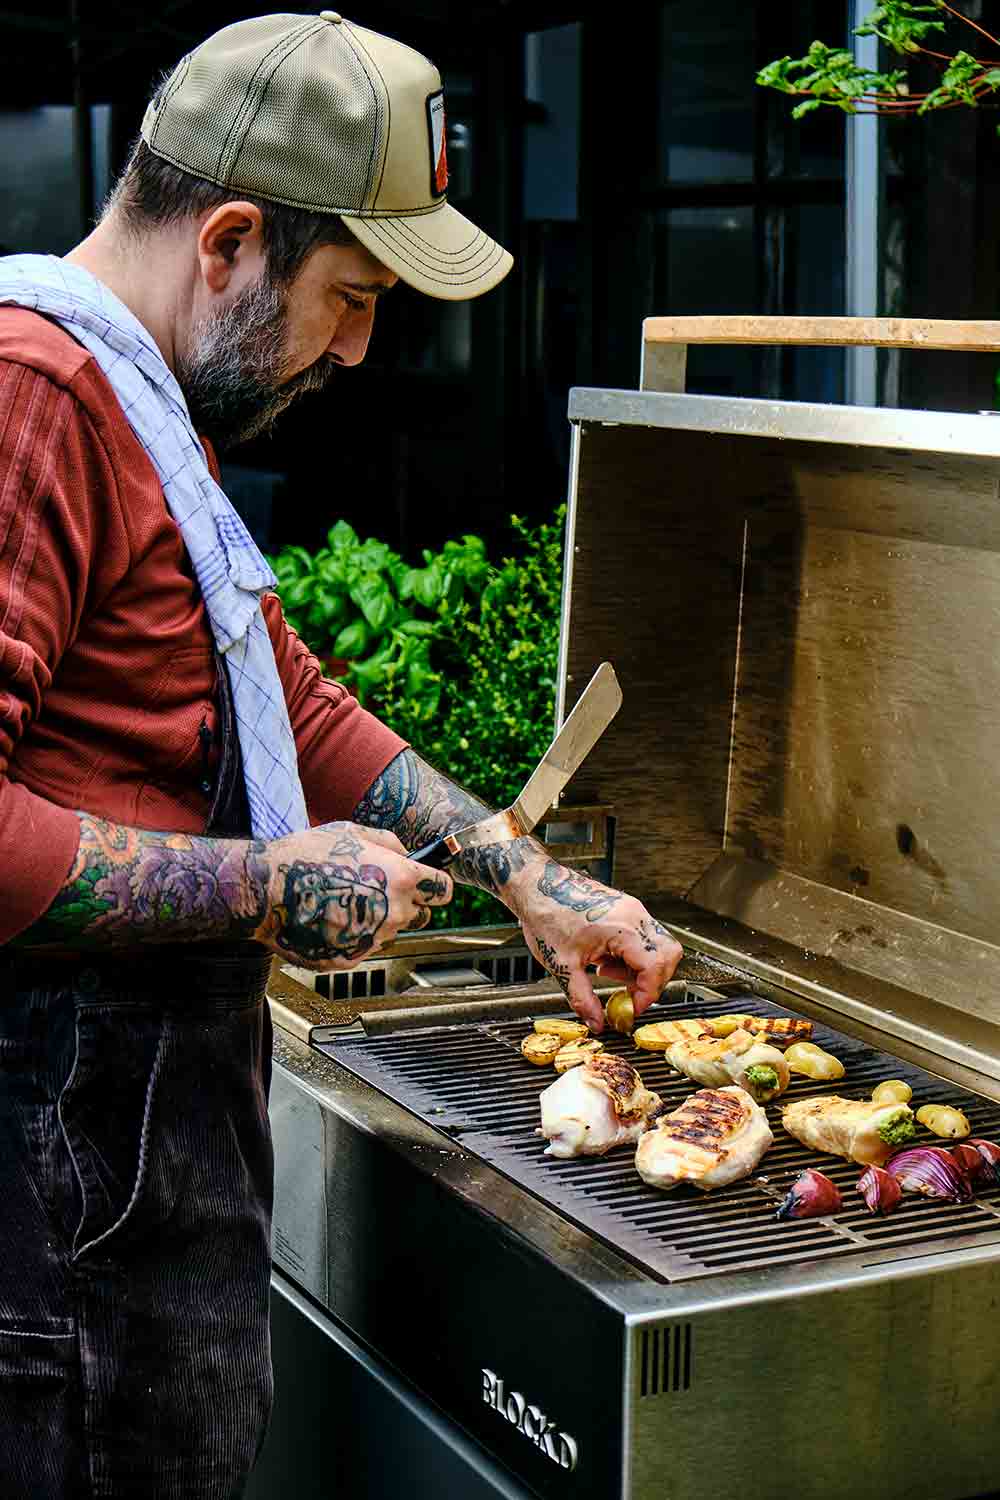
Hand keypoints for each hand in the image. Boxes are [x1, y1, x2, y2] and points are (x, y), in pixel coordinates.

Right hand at [255, 821, 452, 970]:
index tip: (429, 884)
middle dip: (408, 903)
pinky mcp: (352, 958)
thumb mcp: (351, 831)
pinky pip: (366, 946)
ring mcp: (373, 939)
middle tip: (378, 889)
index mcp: (399, 879)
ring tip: (344, 901)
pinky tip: (331, 917)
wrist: (265, 891)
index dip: (436, 885)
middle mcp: (392, 912)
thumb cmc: (304, 857)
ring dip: (380, 919)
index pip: (443, 891)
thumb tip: (408, 853)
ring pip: (392, 932)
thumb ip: (389, 842)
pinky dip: (355, 935)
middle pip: (421, 914)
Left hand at [517, 859, 682, 1031]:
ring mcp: (632, 909)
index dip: (648, 993)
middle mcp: (633, 914)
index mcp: (621, 927)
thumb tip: (596, 1022)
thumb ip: (582, 999)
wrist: (535, 887)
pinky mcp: (626, 909)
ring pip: (658, 946)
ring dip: (641, 968)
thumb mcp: (562, 966)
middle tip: (629, 995)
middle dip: (652, 981)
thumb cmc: (546, 915)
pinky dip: (632, 956)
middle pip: (668, 954)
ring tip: (608, 973)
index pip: (655, 966)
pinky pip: (644, 937)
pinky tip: (606, 960)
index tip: (633, 1007)